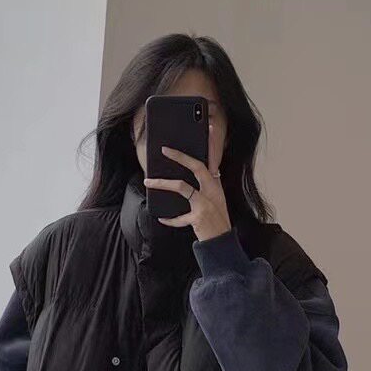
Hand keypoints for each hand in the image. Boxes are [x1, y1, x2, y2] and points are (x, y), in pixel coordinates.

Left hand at [143, 124, 230, 241]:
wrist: (221, 242)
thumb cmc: (215, 220)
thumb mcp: (214, 200)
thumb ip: (205, 187)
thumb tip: (186, 176)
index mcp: (216, 185)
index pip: (212, 160)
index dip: (211, 144)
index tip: (208, 128)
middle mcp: (213, 191)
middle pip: (197, 167)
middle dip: (180, 157)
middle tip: (164, 149)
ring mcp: (206, 203)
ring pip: (181, 187)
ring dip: (162, 183)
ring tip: (149, 181)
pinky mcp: (199, 217)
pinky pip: (179, 215)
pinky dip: (169, 218)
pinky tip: (161, 217)